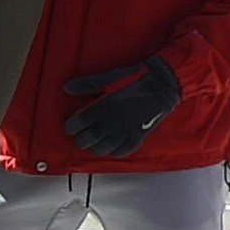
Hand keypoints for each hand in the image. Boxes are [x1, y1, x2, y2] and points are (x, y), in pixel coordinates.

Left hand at [63, 57, 181, 158]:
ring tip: (92, 142)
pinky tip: (110, 146)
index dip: (70, 127)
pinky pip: (120, 152)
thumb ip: (87, 84)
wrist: (162, 84)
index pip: (79, 123)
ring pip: (102, 149)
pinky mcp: (137, 137)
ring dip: (93, 147)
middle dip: (80, 139)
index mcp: (104, 105)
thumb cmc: (135, 78)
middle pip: (87, 139)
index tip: (70, 126)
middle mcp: (113, 121)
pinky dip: (112, 151)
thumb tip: (67, 88)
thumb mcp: (108, 77)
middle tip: (80, 136)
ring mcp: (125, 131)